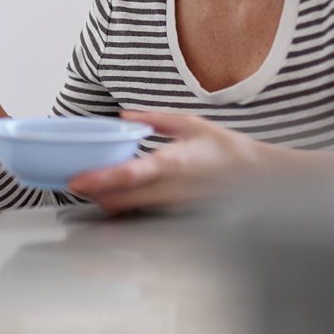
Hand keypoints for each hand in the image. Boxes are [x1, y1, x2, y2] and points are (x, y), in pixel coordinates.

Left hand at [67, 112, 277, 213]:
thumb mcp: (190, 124)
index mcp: (173, 163)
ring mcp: (173, 207)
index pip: (130, 175)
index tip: (76, 180)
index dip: (99, 179)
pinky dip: (127, 209)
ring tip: (93, 189)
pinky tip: (120, 199)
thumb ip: (154, 120)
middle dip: (94, 195)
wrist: (258, 178)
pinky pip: (144, 216)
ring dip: (108, 203)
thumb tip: (125, 116)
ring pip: (130, 212)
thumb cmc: (226, 150)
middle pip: (121, 201)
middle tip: (75, 183)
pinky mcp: (177, 217)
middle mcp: (171, 190)